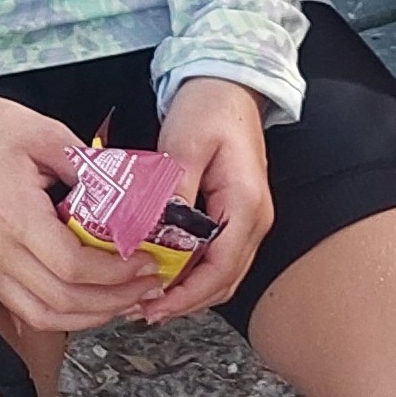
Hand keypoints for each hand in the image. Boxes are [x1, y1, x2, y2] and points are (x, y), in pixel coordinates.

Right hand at [0, 87, 158, 335]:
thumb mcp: (48, 134)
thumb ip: (90, 170)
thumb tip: (130, 199)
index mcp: (13, 217)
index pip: (73, 267)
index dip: (117, 274)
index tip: (146, 263)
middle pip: (61, 301)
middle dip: (112, 301)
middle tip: (147, 287)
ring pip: (42, 316)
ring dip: (88, 316)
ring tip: (124, 300)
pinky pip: (24, 308)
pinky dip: (61, 312)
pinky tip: (88, 301)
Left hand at [145, 78, 274, 322]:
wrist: (228, 86)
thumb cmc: (210, 108)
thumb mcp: (185, 144)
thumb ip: (173, 190)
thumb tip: (156, 232)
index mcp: (246, 203)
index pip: (221, 267)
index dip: (187, 294)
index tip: (154, 305)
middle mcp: (255, 219)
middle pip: (224, 280)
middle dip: (183, 302)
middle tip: (140, 310)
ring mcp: (248, 220)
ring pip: (221, 274)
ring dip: (187, 292)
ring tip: (146, 298)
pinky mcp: (234, 216)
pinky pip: (216, 257)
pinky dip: (192, 274)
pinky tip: (163, 274)